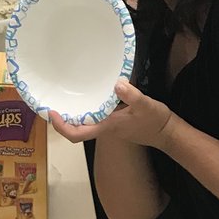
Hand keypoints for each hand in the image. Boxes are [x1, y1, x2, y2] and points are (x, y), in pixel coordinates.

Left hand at [50, 80, 174, 149]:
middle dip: (61, 118)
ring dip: (72, 112)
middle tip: (50, 101)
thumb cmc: (155, 121)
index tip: (52, 113)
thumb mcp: (146, 105)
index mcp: (106, 126)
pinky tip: (86, 92)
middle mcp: (103, 127)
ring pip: (83, 121)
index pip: (77, 134)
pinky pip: (93, 115)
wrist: (167, 132)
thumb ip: (132, 96)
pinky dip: (86, 106)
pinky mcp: (113, 119)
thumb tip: (117, 83)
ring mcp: (107, 125)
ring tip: (62, 94)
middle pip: (75, 128)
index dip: (62, 126)